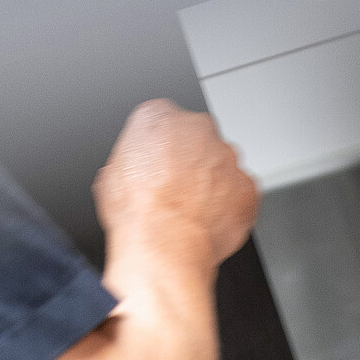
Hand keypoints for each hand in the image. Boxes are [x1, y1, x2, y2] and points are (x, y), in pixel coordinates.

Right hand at [93, 100, 259, 269]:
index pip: (165, 123)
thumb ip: (132, 160)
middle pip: (199, 142)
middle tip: (180, 193)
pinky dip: (233, 208)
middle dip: (193, 164)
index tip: (162, 169)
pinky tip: (212, 223)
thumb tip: (134, 173)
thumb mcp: (112, 175)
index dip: (164, 151)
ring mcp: (226, 157)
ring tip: (194, 213)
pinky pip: (243, 195)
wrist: (164, 243)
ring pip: (223, 167)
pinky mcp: (247, 186)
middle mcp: (196, 129)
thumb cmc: (138, 211)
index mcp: (157, 117)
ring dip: (214, 185)